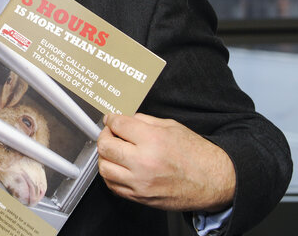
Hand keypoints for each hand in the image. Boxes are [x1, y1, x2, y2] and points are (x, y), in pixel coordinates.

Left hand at [97, 113, 235, 211]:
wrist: (214, 181)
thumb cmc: (196, 155)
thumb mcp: (172, 127)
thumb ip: (144, 121)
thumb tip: (124, 119)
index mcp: (153, 140)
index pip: (118, 125)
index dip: (111, 119)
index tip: (111, 120)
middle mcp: (144, 162)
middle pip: (105, 146)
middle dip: (105, 135)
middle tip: (111, 133)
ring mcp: (140, 182)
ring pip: (104, 167)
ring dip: (105, 156)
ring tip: (114, 151)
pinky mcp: (140, 197)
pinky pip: (112, 185)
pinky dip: (111, 174)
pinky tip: (118, 167)